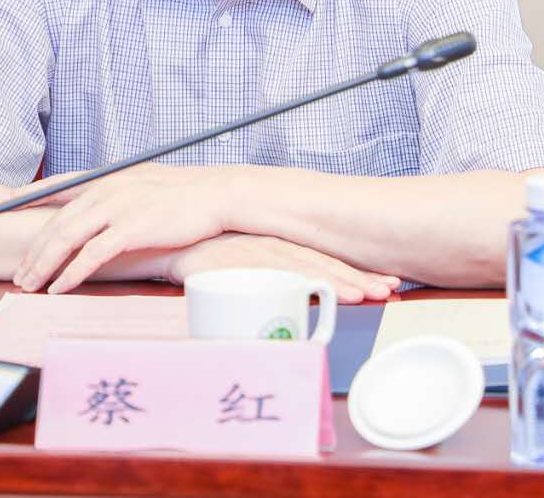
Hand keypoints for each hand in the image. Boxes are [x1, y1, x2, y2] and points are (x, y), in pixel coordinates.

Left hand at [12, 164, 234, 293]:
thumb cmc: (184, 193)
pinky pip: (92, 254)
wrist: (217, 193)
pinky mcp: (132, 228)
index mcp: (107, 177)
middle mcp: (106, 188)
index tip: (1, 209)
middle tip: (17, 272)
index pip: (55, 185)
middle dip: (31, 248)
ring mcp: (118, 207)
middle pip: (55, 220)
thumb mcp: (143, 182)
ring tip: (29, 283)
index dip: (25, 198)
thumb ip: (116, 192)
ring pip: (66, 237)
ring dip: (43, 264)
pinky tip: (60, 286)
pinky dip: (72, 272)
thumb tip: (99, 207)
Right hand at [167, 234, 400, 303]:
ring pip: (302, 266)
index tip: (386, 283)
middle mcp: (267, 243)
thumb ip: (265, 279)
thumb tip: (294, 305)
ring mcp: (250, 250)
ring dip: (337, 280)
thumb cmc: (196, 257)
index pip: (322, 259)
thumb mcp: (237, 265)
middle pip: (321, 261)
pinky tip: (315, 293)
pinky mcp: (230, 259)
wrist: (153, 238)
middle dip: (358, 277)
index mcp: (274, 244)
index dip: (355, 272)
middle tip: (389, 289)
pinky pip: (268, 272)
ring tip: (366, 294)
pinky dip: (294, 281)